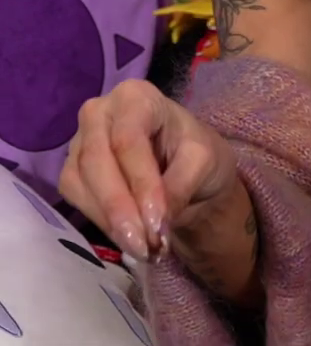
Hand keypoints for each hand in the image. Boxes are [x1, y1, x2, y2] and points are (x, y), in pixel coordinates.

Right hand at [59, 79, 237, 260]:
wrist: (186, 166)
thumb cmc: (195, 152)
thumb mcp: (204, 161)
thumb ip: (180, 186)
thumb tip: (154, 224)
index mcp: (136, 97)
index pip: (129, 140)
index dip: (141, 183)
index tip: (158, 222)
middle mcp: (99, 112)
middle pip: (98, 161)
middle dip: (121, 208)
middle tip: (144, 245)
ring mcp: (80, 141)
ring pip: (81, 182)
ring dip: (109, 220)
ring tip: (141, 248)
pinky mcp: (72, 170)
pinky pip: (75, 197)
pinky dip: (100, 221)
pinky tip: (126, 238)